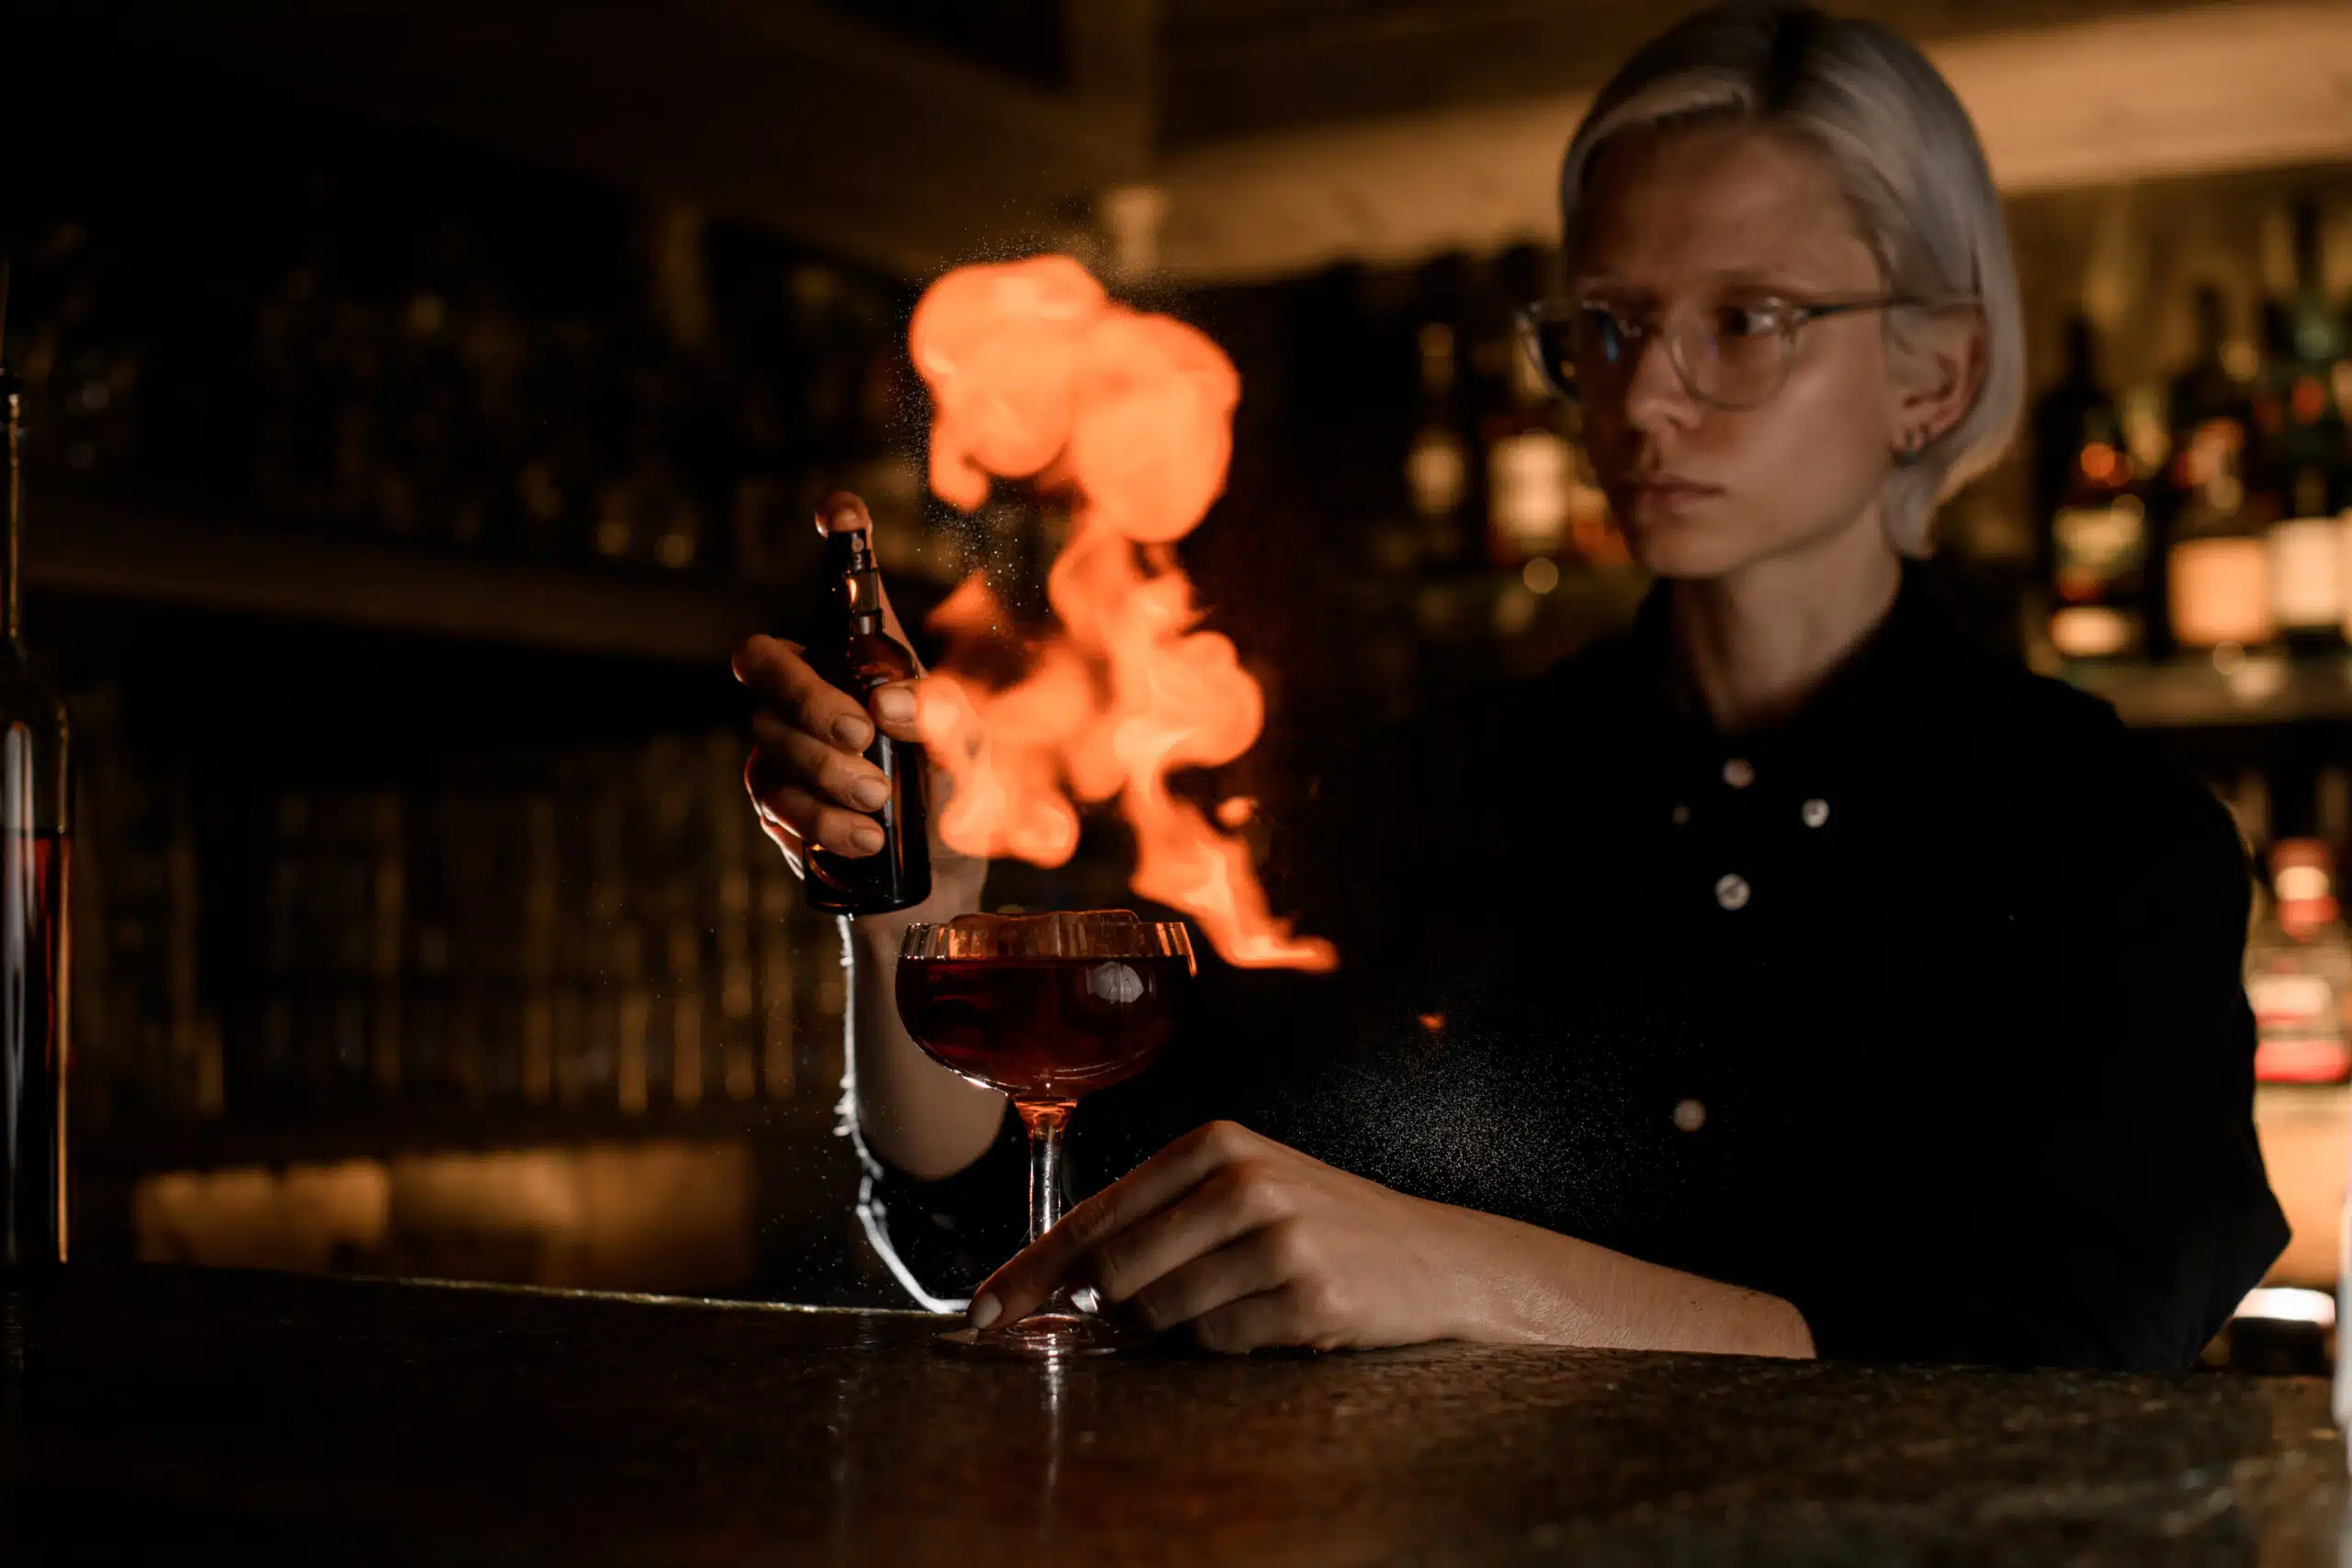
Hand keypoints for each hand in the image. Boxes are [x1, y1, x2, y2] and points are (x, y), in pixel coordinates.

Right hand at [733, 492, 980, 901]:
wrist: (931, 887)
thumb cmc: (954, 803)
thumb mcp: (975, 760)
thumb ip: (947, 723)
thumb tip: (891, 704)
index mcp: (865, 661)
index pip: (842, 588)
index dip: (839, 541)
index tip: (841, 509)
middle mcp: (814, 688)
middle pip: (764, 659)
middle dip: (808, 696)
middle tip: (863, 733)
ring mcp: (782, 741)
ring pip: (769, 736)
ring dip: (827, 770)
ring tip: (879, 801)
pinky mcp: (772, 798)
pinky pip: (773, 796)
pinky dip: (820, 817)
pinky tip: (866, 837)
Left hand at [969, 1121, 1484, 1353]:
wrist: (1435, 1257)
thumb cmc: (1320, 1225)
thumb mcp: (1240, 1191)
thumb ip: (1154, 1220)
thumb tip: (1057, 1284)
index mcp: (1215, 1145)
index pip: (1094, 1216)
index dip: (1031, 1271)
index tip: (985, 1310)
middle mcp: (1242, 1181)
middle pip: (1116, 1275)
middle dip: (1121, 1309)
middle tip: (1169, 1305)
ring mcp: (1278, 1238)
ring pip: (1162, 1317)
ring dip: (1184, 1328)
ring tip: (1243, 1300)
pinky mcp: (1307, 1297)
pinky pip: (1219, 1346)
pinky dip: (1231, 1344)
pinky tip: (1275, 1318)